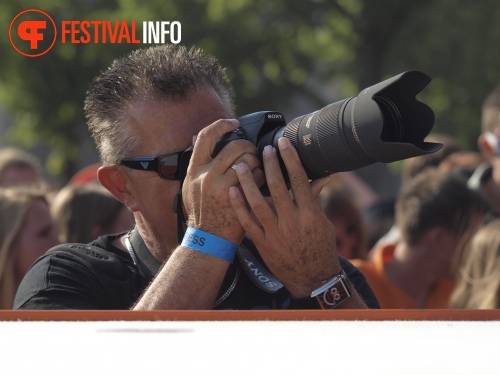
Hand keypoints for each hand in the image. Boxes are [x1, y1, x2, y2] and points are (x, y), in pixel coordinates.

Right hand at [183, 119, 263, 244]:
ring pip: (248, 159)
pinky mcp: (238, 197)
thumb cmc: (202, 212)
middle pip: (234, 146)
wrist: (208, 239)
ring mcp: (222, 186)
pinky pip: (257, 177)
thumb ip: (196, 163)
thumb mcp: (191, 186)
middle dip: (248, 146)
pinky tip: (260, 183)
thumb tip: (194, 137)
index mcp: (194, 170)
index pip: (205, 136)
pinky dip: (261, 177)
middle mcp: (206, 175)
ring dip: (257, 161)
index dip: (221, 125)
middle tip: (254, 152)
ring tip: (257, 169)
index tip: (234, 123)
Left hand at [229, 137, 339, 296]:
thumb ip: (315, 199)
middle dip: (269, 164)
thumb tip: (322, 175)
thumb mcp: (322, 222)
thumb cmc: (320, 248)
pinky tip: (233, 190)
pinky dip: (239, 206)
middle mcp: (291, 221)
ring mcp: (275, 233)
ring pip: (258, 202)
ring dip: (249, 181)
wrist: (312, 279)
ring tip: (242, 164)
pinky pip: (247, 221)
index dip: (290, 159)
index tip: (283, 143)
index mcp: (309, 213)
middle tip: (263, 149)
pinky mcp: (262, 243)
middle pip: (277, 186)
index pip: (298, 179)